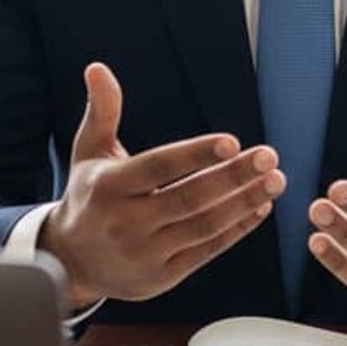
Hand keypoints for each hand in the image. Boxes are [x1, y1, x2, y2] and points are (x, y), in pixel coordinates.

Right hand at [39, 63, 285, 308]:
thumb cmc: (89, 196)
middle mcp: (126, 222)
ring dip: (245, 202)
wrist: (70, 262)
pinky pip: (208, 251)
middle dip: (234, 177)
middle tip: (270, 157)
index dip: (196, 155)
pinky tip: (260, 207)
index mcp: (110, 187)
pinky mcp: (163, 277)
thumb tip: (97, 68)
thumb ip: (103, 111)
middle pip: (190, 198)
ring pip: (205, 226)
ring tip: (276, 180)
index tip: (233, 142)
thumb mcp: (89, 153)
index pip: (160, 168)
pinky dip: (237, 229)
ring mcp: (145, 254)